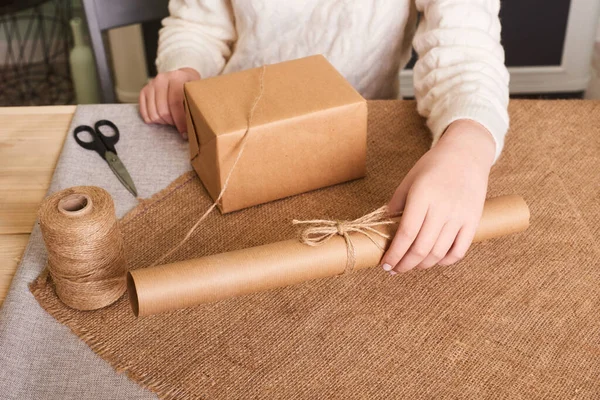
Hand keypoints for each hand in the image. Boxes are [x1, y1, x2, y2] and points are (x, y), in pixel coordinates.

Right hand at [139, 67, 200, 137]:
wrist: (181, 76)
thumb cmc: (190, 87)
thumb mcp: (195, 92)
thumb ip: (193, 105)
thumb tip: (192, 128)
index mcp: (176, 78)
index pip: (175, 103)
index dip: (180, 120)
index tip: (185, 131)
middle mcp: (161, 79)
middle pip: (163, 110)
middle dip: (172, 122)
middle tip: (179, 125)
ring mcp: (151, 84)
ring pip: (153, 113)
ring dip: (163, 122)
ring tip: (171, 120)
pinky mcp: (144, 91)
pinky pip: (144, 112)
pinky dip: (152, 120)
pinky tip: (162, 119)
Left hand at [381, 119, 495, 273]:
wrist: (467, 154)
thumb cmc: (433, 166)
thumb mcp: (409, 180)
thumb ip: (396, 204)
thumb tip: (383, 228)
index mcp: (422, 196)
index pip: (406, 234)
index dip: (394, 254)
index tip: (385, 264)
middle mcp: (442, 208)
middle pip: (421, 248)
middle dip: (404, 264)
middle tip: (394, 269)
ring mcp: (460, 216)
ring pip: (438, 253)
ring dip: (422, 265)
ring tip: (410, 265)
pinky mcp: (473, 221)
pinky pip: (459, 251)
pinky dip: (444, 261)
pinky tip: (433, 261)